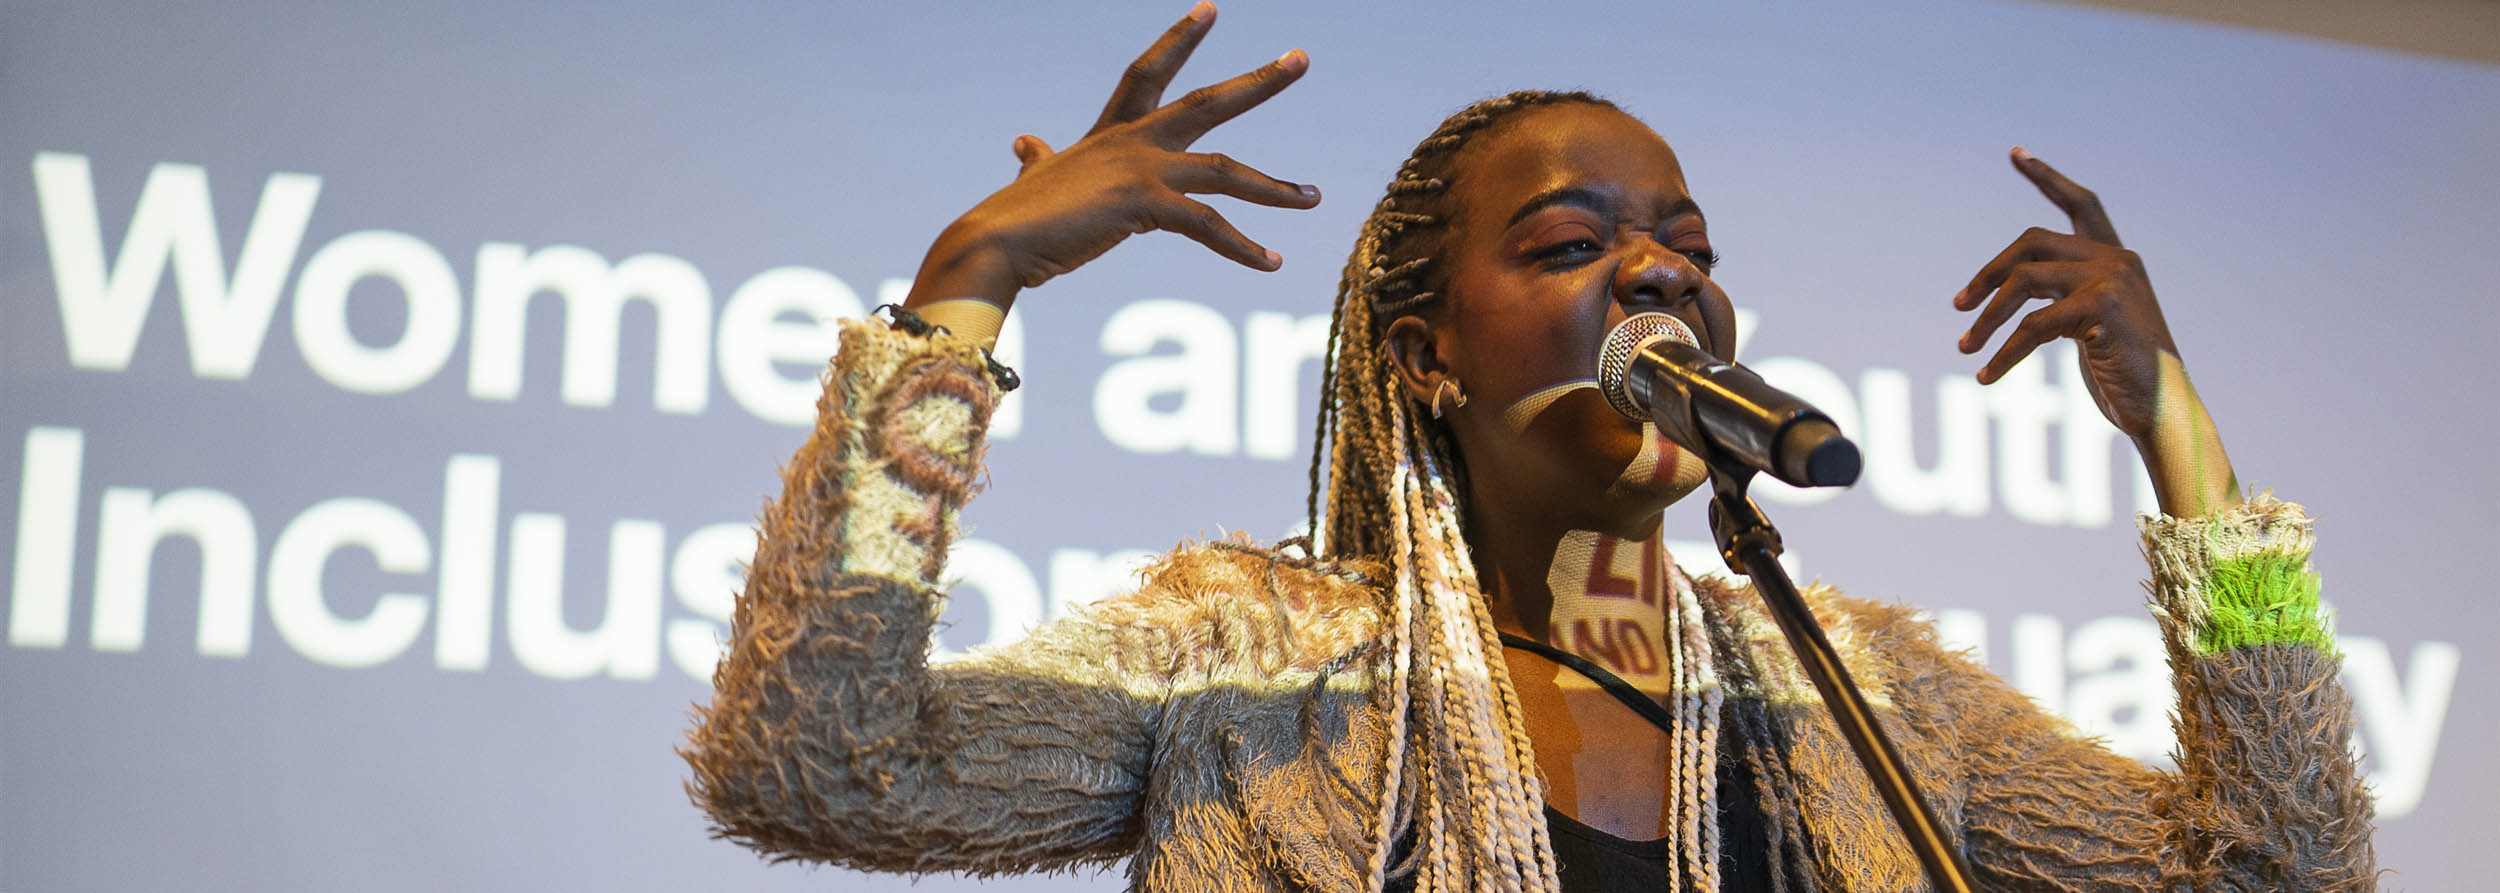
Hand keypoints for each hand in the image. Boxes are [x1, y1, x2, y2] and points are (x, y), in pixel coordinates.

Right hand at [906, 3, 1320, 308]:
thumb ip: (1038, 159)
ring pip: (1225, 169)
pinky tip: (1272, 263)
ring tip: (1316, 197)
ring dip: (1276, 186)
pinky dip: (1243, 247)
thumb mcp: (1037, 177)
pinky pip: (1207, 225)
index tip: (1211, 9)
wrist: (995, 243)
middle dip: (1258, 81)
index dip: (1179, 39)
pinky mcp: (1142, 204)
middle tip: (1302, 59)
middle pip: (1207, 102)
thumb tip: (1024, 142)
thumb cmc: (1016, 218)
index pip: (1149, 72)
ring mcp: (1139, 169)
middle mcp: (1131, 141)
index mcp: (1111, 133)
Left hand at [1953, 147, 2238, 516]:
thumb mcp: (2087, 325)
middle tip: (1958, 306)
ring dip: (1987, 319)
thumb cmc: (2123, 374)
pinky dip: (2004, 353)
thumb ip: (2060, 296)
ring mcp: (2113, 279)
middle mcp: (2117, 259)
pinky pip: (2033, 326)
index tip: (2015, 152)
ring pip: (2024, 282)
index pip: (2081, 203)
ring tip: (1965, 349)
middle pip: (2031, 242)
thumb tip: (2007, 289)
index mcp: (2115, 259)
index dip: (2047, 177)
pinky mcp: (2104, 307)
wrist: (2164, 409)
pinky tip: (1987, 377)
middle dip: (1988, 273)